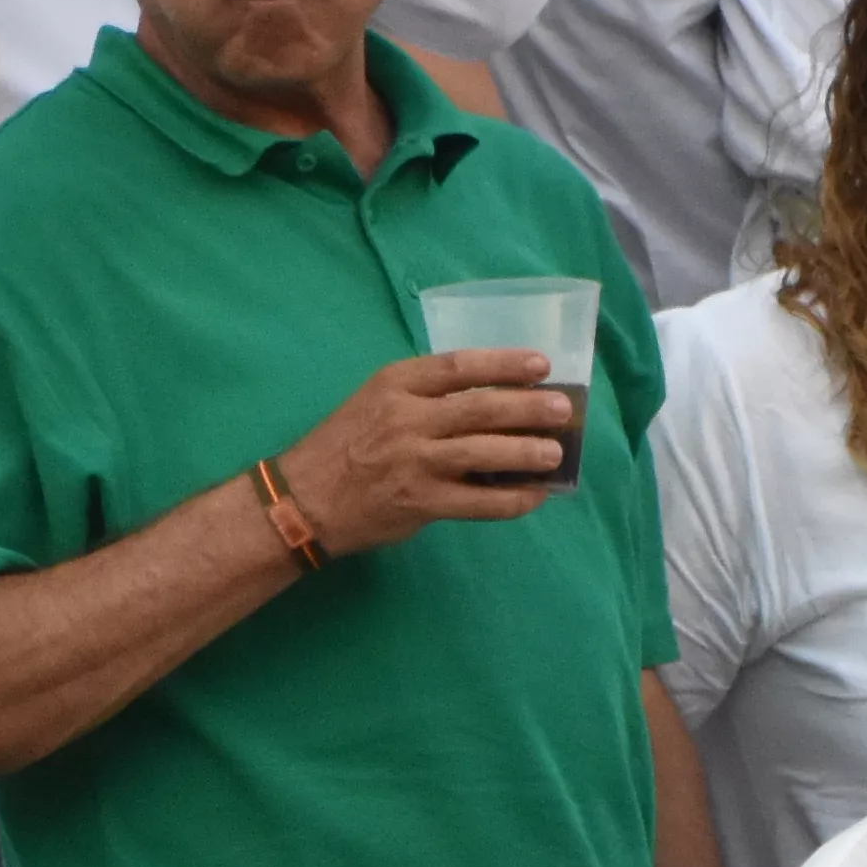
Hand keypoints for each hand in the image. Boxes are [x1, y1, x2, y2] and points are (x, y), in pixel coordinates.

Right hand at [276, 348, 584, 549]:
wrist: (303, 499)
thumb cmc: (343, 445)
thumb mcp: (375, 400)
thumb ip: (424, 396)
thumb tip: (491, 400)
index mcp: (396, 384)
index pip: (458, 366)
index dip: (504, 364)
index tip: (541, 365)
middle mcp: (406, 418)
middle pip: (479, 408)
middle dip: (528, 408)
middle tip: (564, 409)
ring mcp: (413, 462)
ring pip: (483, 452)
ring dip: (526, 452)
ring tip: (554, 453)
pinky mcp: (419, 503)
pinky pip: (477, 501)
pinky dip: (510, 499)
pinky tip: (533, 496)